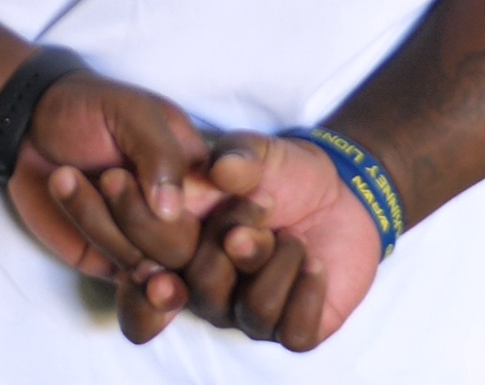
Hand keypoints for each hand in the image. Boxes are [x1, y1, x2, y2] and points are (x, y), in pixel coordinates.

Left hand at [3, 73, 211, 341]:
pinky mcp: (116, 261)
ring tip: (68, 176)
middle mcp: (186, 216)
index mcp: (205, 176)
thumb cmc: (92, 107)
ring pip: (152, 266)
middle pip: (189, 246)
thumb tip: (172, 212)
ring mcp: (151, 243)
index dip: (231, 222)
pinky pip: (126, 284)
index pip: (236, 211)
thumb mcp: (133, 113)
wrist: (29, 126)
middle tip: (109, 175)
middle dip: (143, 219)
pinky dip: (107, 259)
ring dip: (108, 226)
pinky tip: (86, 226)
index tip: (198, 207)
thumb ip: (160, 155)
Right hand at [172, 134, 384, 352]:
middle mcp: (207, 292)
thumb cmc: (280, 173)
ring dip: (280, 261)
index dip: (152, 265)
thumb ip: (235, 156)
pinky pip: (296, 332)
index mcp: (181, 252)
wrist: (336, 191)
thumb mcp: (256, 151)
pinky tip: (316, 262)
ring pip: (255, 311)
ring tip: (295, 237)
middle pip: (202, 289)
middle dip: (237, 237)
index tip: (177, 224)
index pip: (148, 276)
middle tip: (264, 202)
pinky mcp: (295, 327)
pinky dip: (309, 293)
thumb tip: (222, 171)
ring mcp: (249, 315)